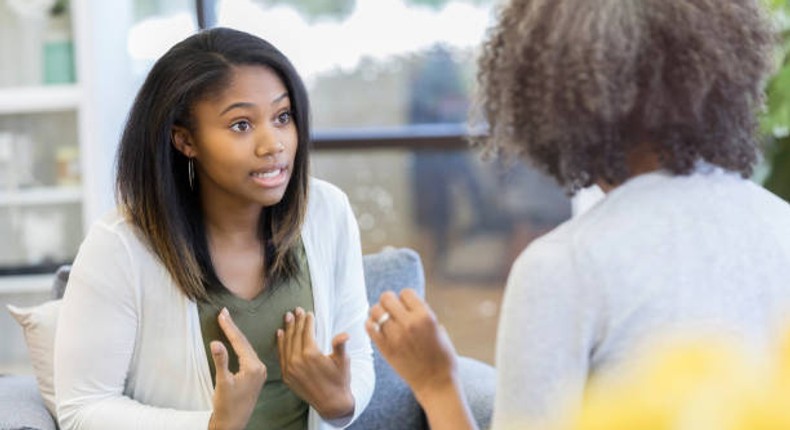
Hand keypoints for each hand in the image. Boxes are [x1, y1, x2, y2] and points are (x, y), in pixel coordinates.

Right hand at [209, 308, 267, 429]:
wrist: (233, 424)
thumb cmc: (227, 406)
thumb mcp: (222, 382)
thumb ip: (220, 361)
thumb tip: (216, 342)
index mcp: (254, 367)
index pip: (240, 342)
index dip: (230, 327)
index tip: (222, 313)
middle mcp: (259, 367)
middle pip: (245, 343)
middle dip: (233, 328)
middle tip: (224, 313)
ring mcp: (259, 372)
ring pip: (247, 348)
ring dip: (237, 336)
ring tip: (228, 322)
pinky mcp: (255, 376)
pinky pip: (248, 355)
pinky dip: (240, 346)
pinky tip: (236, 340)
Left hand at [277, 307, 354, 419]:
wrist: (331, 404)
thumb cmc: (339, 381)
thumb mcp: (343, 362)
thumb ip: (340, 346)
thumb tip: (344, 334)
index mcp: (311, 354)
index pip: (307, 332)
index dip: (308, 321)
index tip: (308, 312)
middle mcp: (297, 360)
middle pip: (295, 335)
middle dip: (296, 321)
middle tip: (296, 309)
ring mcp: (290, 369)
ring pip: (286, 343)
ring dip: (287, 329)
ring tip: (288, 317)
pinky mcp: (286, 376)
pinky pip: (281, 355)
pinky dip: (280, 343)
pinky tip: (280, 333)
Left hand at [366, 289, 458, 400]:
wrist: (436, 383)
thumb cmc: (441, 356)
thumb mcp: (439, 329)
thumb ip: (424, 315)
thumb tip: (408, 305)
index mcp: (426, 316)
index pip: (406, 292)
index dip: (405, 298)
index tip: (407, 307)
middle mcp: (409, 323)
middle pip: (387, 297)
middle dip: (389, 302)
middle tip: (392, 311)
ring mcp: (395, 336)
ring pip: (375, 310)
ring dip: (378, 312)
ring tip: (383, 319)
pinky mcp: (385, 348)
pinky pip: (369, 327)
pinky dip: (371, 325)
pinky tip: (377, 328)